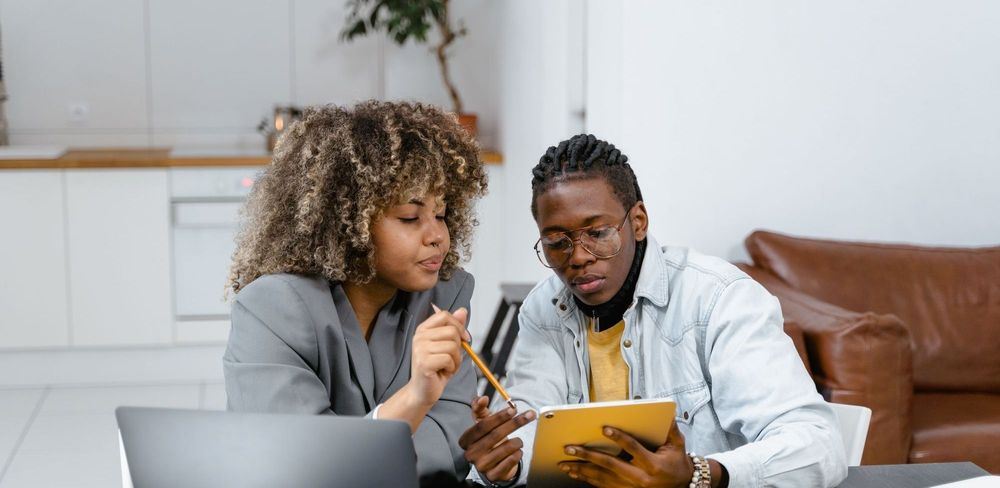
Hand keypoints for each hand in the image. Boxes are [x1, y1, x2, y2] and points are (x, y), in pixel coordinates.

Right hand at [408, 307, 470, 406]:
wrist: (423, 391)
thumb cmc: (436, 368)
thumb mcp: (448, 345)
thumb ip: (454, 327)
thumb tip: (463, 310)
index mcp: (423, 329)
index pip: (444, 315)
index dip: (458, 326)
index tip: (463, 338)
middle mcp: (419, 337)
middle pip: (452, 331)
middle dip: (458, 347)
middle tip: (451, 358)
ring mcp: (420, 349)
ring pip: (452, 346)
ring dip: (456, 359)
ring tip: (447, 366)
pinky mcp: (424, 362)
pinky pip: (449, 359)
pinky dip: (452, 367)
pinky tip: (442, 372)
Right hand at [459, 395, 535, 482]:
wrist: (494, 462)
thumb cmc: (488, 438)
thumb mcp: (482, 422)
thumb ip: (480, 408)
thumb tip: (482, 398)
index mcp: (466, 440)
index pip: (482, 426)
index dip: (498, 417)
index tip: (513, 409)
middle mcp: (471, 454)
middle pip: (495, 435)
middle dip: (515, 423)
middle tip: (529, 415)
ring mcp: (481, 466)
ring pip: (506, 448)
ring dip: (517, 441)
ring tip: (518, 440)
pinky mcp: (492, 475)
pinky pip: (511, 460)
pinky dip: (518, 453)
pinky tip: (516, 451)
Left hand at [559, 422, 692, 487]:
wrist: (682, 487)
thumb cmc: (677, 463)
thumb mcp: (677, 446)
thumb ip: (671, 430)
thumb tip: (666, 413)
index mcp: (652, 464)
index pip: (633, 448)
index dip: (619, 438)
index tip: (604, 428)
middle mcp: (640, 478)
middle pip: (610, 465)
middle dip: (588, 456)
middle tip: (570, 448)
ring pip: (602, 478)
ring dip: (582, 470)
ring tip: (565, 464)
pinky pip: (603, 486)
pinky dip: (588, 480)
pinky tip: (576, 474)